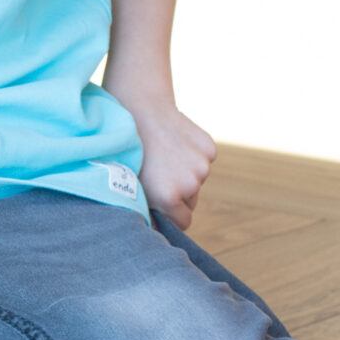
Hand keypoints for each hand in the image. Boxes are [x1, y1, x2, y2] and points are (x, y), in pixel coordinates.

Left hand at [127, 99, 215, 228]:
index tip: (165, 209)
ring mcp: (201, 166)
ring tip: (164, 156)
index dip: (173, 216)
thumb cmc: (130, 151)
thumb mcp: (133, 185)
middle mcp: (189, 185)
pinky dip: (194, 155)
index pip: (184, 222)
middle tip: (159, 175)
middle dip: (180, 194)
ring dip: (186, 173)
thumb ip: (147, 209)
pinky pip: (204, 160)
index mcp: (168, 197)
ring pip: (198, 180)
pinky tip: (176, 143)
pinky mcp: (209, 149)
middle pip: (191, 202)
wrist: (141, 110)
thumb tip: (157, 230)